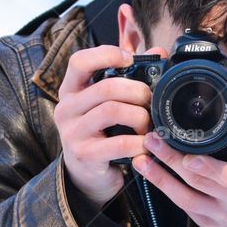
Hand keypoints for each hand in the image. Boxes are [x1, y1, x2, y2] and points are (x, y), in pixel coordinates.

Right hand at [54, 44, 168, 208]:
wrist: (86, 174)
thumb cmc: (101, 132)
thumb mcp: (107, 103)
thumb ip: (129, 77)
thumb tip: (159, 52)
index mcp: (71, 89)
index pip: (79, 61)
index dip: (106, 54)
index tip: (130, 59)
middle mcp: (67, 108)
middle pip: (106, 88)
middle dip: (137, 91)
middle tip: (150, 100)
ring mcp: (73, 132)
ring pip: (113, 111)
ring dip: (140, 116)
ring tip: (148, 124)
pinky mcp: (85, 155)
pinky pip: (119, 143)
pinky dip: (139, 142)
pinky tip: (145, 144)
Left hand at [132, 92, 226, 226]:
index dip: (209, 168)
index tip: (189, 155)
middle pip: (201, 182)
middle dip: (173, 161)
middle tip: (153, 139)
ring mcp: (224, 214)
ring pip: (187, 199)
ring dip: (160, 177)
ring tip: (141, 158)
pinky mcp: (209, 223)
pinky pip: (183, 208)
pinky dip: (164, 189)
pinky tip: (149, 172)